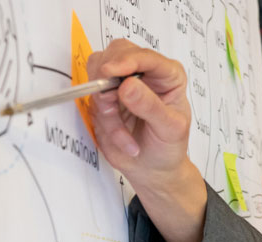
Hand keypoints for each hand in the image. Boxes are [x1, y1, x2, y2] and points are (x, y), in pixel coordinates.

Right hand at [87, 40, 194, 194]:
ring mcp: (122, 83)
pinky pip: (92, 98)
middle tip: (109, 102)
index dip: (126, 60)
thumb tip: (127, 85)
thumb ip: (150, 106)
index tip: (110, 72)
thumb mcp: (169, 129)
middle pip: (117, 52)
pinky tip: (121, 137)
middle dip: (107, 75)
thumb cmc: (168, 147)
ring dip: (105, 103)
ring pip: (98, 72)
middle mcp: (144, 73)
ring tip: (121, 129)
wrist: (153, 169)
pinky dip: (104, 119)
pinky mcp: (105, 96)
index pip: (146, 57)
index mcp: (168, 75)